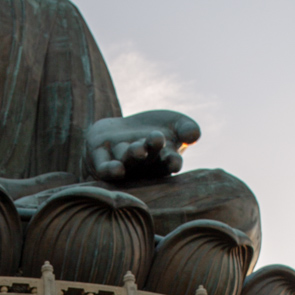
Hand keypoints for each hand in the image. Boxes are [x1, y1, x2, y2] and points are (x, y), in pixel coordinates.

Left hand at [86, 109, 200, 182]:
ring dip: (132, 156)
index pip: (169, 163)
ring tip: (138, 149)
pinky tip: (116, 169)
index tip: (175, 161)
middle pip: (146, 160)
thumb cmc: (157, 129)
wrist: (124, 130)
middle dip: (151, 149)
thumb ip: (187, 129)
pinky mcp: (100, 159)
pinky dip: (110, 170)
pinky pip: (104, 168)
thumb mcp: (176, 124)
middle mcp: (141, 167)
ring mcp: (121, 163)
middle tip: (156, 139)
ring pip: (126, 161)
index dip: (172, 163)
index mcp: (162, 161)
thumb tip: (194, 135)